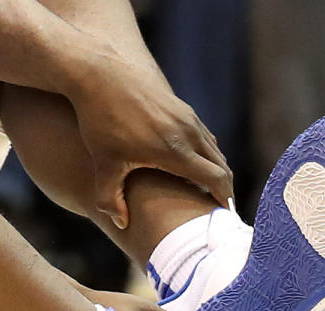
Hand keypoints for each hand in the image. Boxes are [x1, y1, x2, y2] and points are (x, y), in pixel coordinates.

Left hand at [67, 44, 232, 228]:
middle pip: (221, 166)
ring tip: (208, 190)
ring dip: (215, 170)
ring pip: (213, 149)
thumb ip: (110, 198)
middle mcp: (187, 132)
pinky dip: (206, 154)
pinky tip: (192, 165)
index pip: (216, 179)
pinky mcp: (181, 107)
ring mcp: (186, 117)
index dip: (224, 199)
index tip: (225, 215)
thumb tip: (122, 224)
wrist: (99, 73)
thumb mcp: (103, 164)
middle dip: (224, 188)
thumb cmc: (100, 120)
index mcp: (175, 150)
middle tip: (219, 209)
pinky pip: (203, 135)